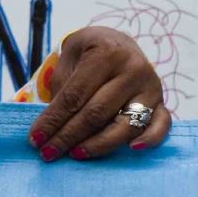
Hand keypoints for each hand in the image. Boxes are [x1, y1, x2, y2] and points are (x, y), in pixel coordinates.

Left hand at [27, 27, 170, 160]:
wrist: (117, 42)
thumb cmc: (87, 53)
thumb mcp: (69, 57)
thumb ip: (63, 89)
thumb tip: (49, 129)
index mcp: (106, 55)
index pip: (74, 96)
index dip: (53, 120)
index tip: (35, 139)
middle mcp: (133, 70)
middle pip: (97, 113)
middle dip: (68, 136)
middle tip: (48, 152)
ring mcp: (150, 87)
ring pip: (125, 125)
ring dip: (98, 145)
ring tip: (75, 154)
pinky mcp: (161, 102)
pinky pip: (161, 125)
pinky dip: (150, 139)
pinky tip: (131, 150)